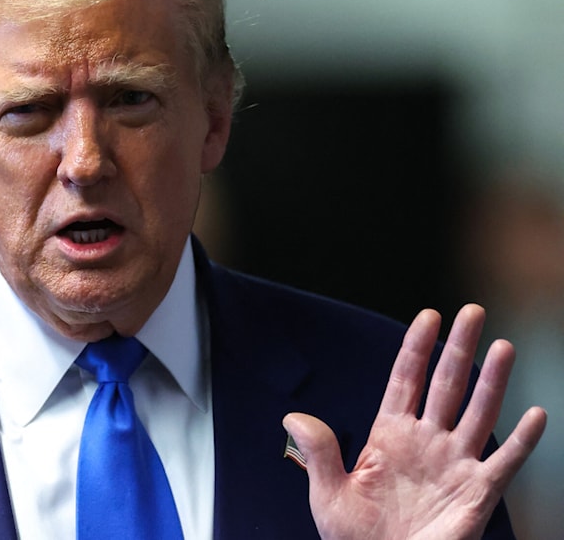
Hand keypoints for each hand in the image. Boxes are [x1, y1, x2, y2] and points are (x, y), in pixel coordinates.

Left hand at [284, 304, 546, 539]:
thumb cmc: (354, 537)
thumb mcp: (328, 494)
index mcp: (389, 435)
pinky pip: (504, 463)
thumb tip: (292, 416)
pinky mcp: (476, 494)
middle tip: (472, 312)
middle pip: (446, 385)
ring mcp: (454, 465)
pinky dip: (522, 441)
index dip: (416, 347)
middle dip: (458, 349)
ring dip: (492, 382)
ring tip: (502, 346)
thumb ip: (320, 453)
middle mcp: (426, 441)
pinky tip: (536, 414)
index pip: (406, 380)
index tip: (429, 315)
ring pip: (478, 414)